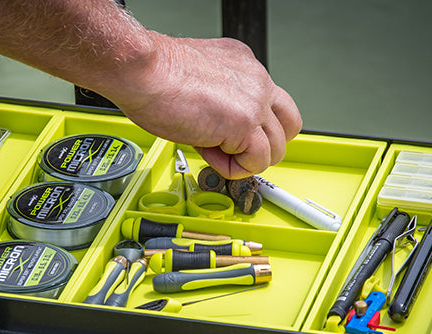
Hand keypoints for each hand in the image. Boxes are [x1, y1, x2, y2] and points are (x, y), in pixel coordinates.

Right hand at [106, 35, 301, 178]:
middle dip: (260, 147)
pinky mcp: (245, 124)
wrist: (144, 73)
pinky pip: (257, 162)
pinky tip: (210, 154)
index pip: (272, 105)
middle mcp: (257, 80)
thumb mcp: (197, 81)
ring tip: (211, 149)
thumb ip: (218, 101)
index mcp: (246, 66)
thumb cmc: (154, 76)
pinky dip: (234, 169)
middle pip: (287, 127)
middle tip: (229, 151)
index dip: (254, 128)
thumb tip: (216, 127)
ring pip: (275, 149)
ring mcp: (255, 102)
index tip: (232, 138)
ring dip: (244, 159)